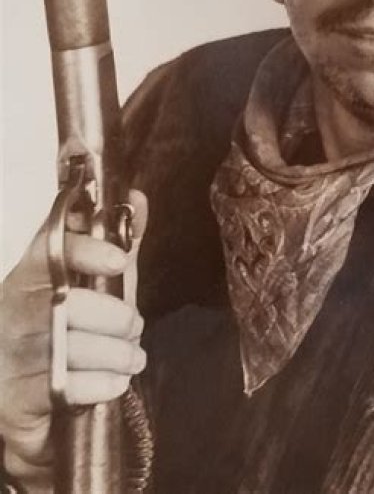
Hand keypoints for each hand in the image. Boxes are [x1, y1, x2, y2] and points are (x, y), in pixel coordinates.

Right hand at [0, 190, 147, 488]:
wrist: (33, 400)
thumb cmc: (70, 330)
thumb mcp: (98, 283)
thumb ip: (118, 242)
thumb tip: (137, 199)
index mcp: (30, 277)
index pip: (50, 250)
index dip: (85, 250)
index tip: (119, 260)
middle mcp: (13, 311)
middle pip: (69, 304)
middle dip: (115, 317)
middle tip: (134, 326)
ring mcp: (11, 355)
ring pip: (72, 347)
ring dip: (116, 354)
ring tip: (133, 358)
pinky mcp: (16, 399)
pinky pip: (67, 387)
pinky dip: (101, 384)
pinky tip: (115, 382)